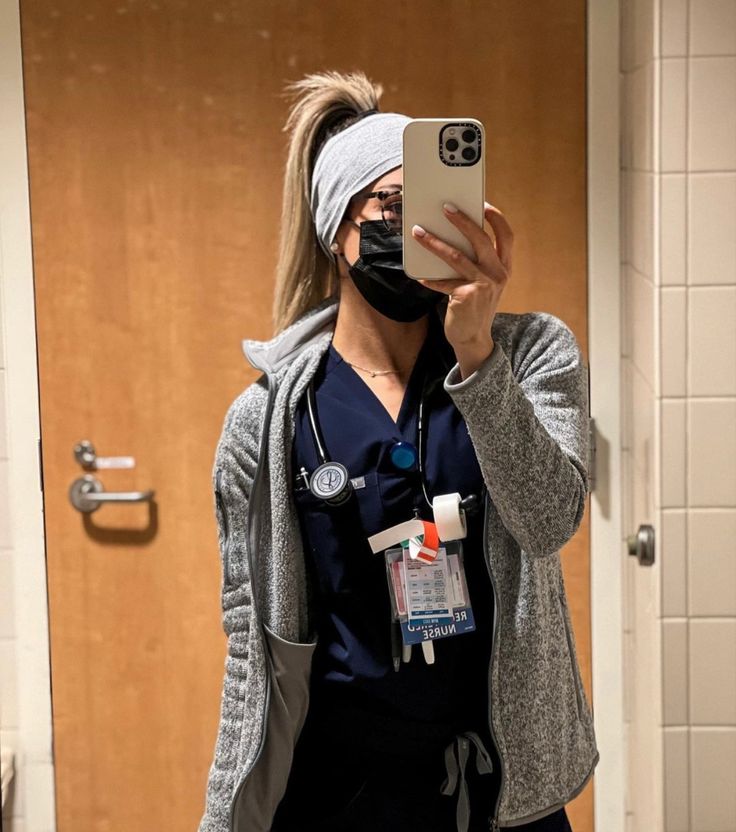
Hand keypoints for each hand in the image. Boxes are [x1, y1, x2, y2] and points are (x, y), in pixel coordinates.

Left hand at [412, 201, 512, 375]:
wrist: (474, 340)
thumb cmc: (474, 308)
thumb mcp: (484, 284)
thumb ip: (476, 264)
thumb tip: (452, 238)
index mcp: (504, 268)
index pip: (507, 237)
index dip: (497, 219)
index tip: (483, 204)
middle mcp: (497, 275)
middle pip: (480, 240)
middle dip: (462, 221)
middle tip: (446, 208)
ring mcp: (483, 285)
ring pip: (456, 256)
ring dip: (434, 242)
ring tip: (418, 232)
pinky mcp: (466, 296)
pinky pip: (442, 281)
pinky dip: (429, 278)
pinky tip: (418, 276)